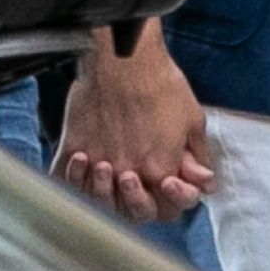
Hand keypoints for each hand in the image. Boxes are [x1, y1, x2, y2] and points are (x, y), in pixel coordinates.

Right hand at [51, 21, 212, 224]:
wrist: (124, 56)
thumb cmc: (158, 81)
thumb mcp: (192, 118)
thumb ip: (197, 156)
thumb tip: (204, 179)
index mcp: (160, 170)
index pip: (169, 211)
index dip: (172, 201)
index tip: (170, 183)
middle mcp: (128, 173)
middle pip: (134, 214)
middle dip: (141, 203)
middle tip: (138, 179)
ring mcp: (99, 162)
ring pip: (98, 202)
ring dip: (105, 193)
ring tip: (108, 168)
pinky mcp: (75, 145)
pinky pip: (65, 178)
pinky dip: (71, 179)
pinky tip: (81, 164)